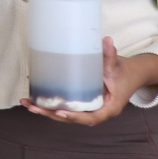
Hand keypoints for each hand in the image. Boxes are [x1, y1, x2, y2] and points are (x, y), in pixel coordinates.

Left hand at [22, 38, 157, 125]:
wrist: (131, 74)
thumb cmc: (124, 72)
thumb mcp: (117, 65)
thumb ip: (110, 55)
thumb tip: (107, 40)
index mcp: (109, 108)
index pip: (91, 118)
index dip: (75, 117)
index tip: (60, 113)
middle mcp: (97, 111)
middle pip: (73, 118)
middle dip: (51, 114)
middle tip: (32, 107)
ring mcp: (89, 108)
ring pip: (66, 114)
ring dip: (46, 111)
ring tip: (27, 103)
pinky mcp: (82, 102)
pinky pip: (66, 107)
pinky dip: (50, 104)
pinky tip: (33, 97)